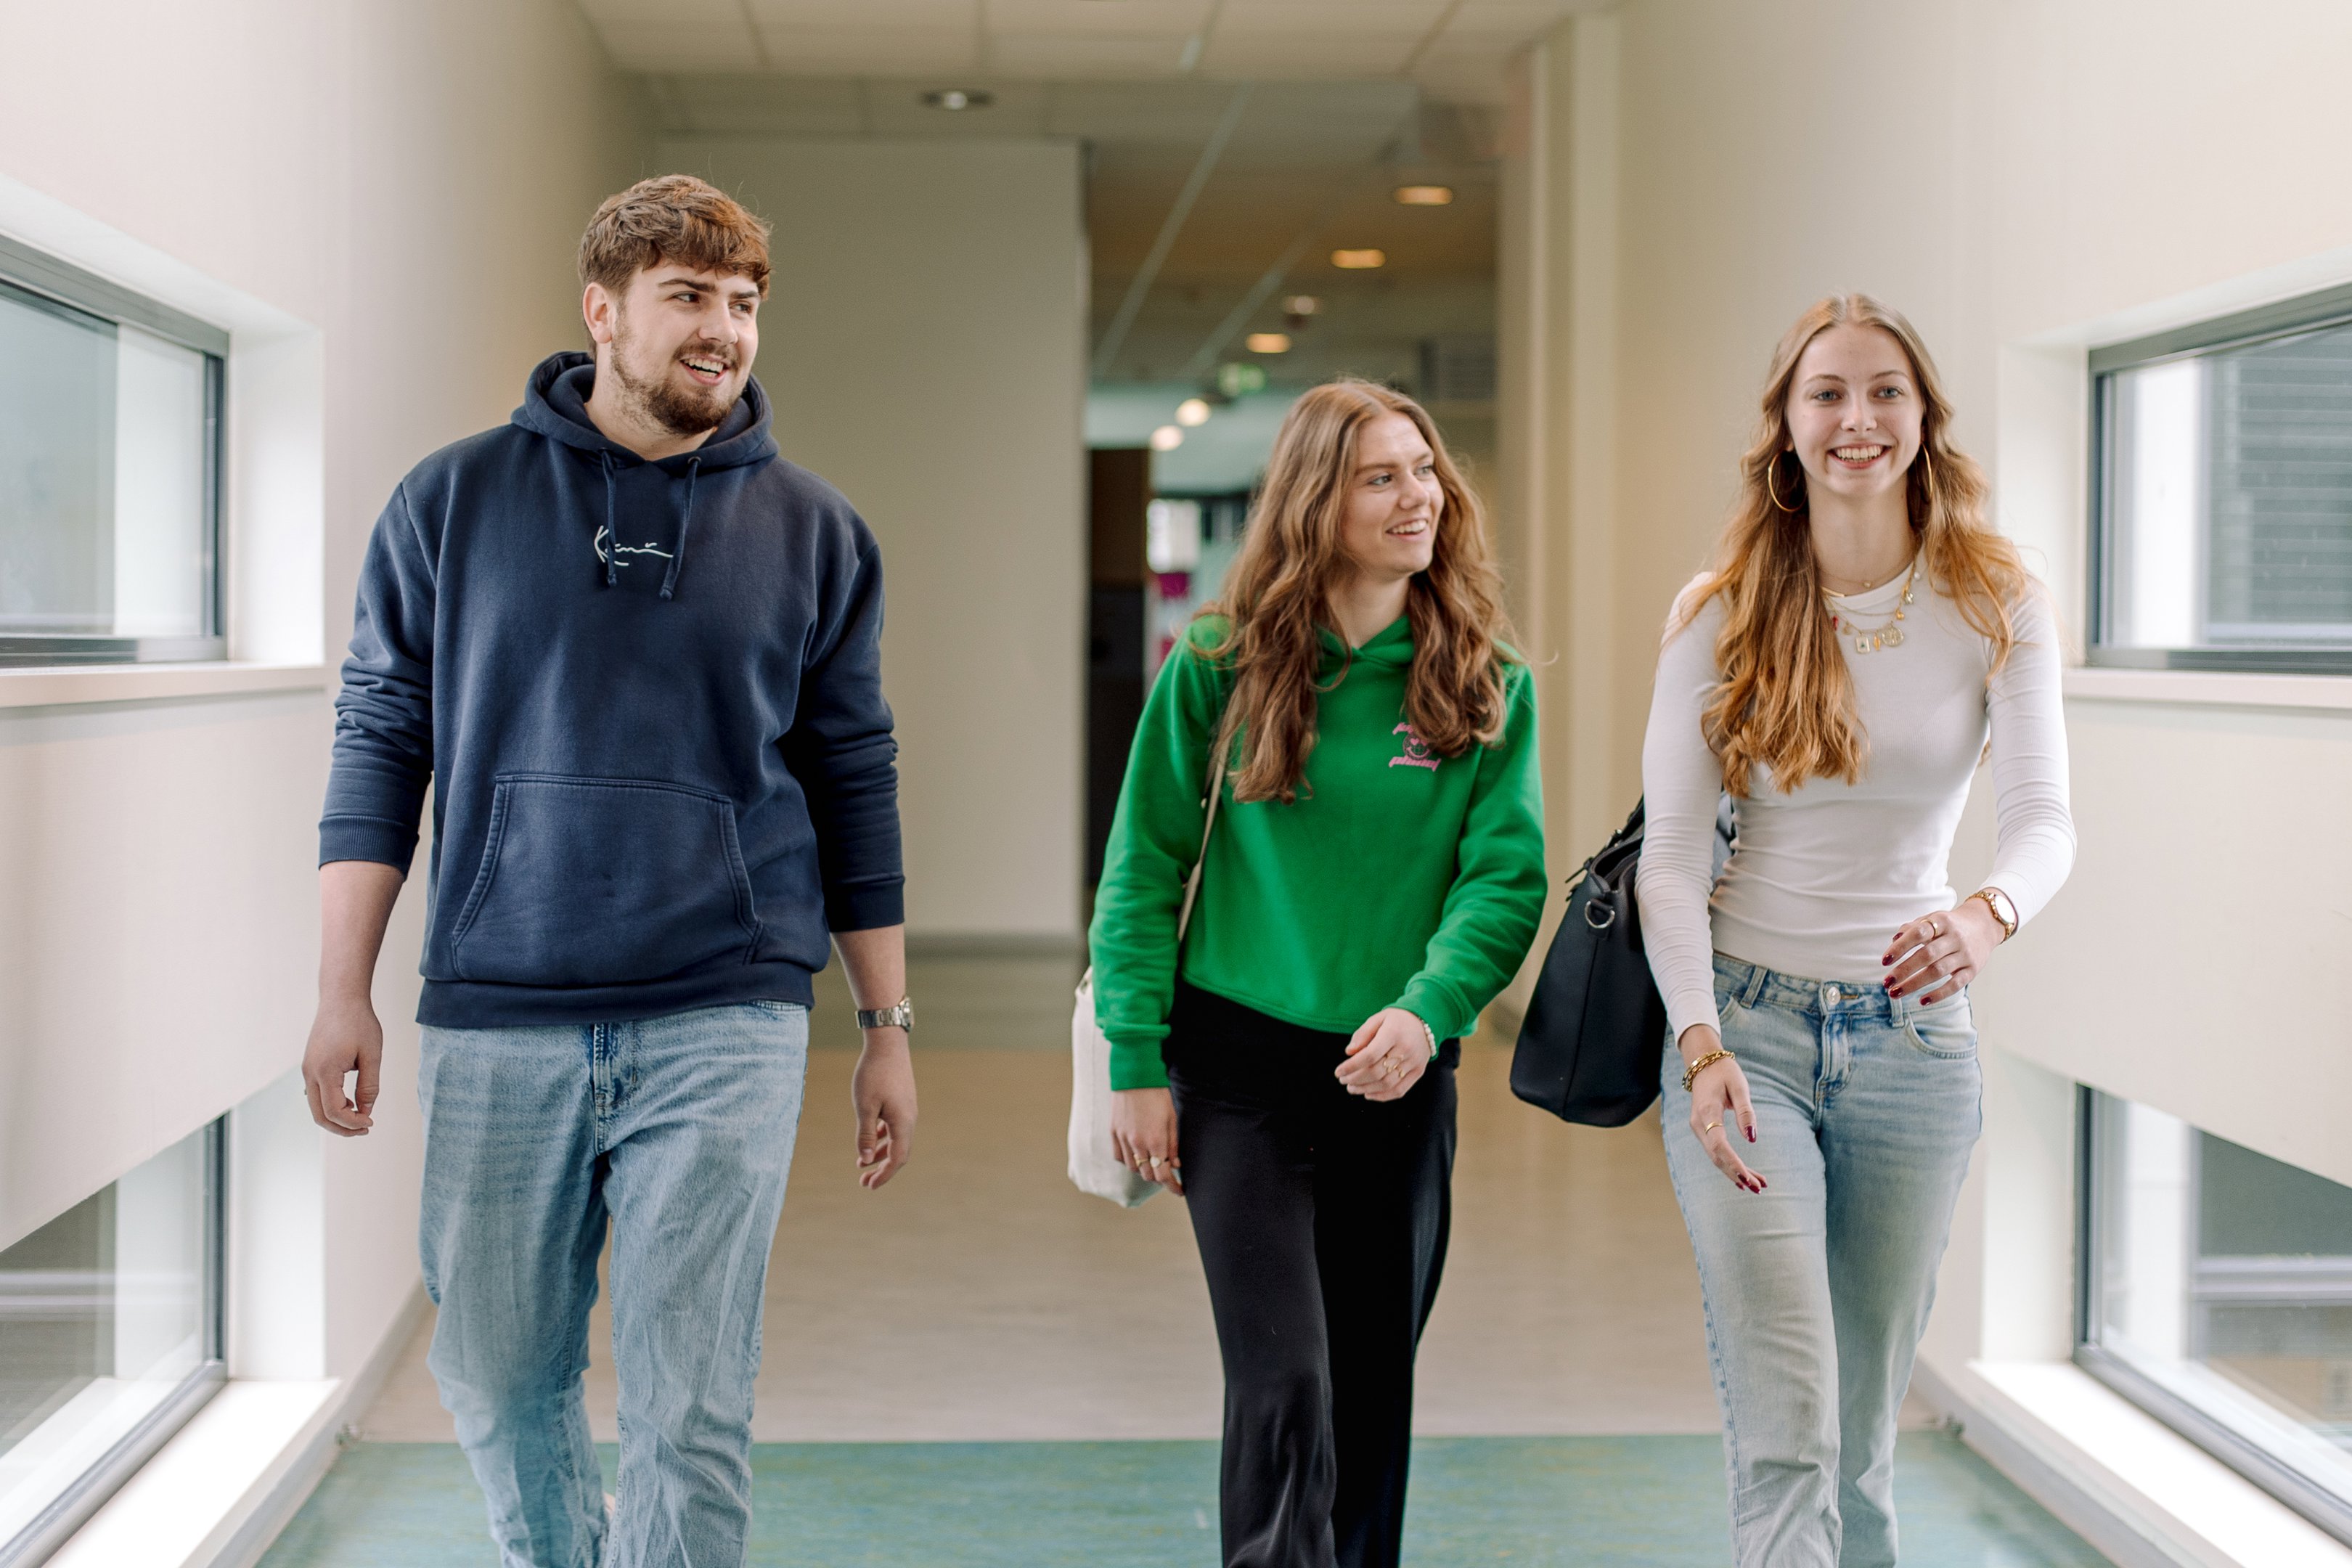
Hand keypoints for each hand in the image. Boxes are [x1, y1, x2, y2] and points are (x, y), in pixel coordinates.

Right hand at [303, 995, 382, 1136]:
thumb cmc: (359, 1022)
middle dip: (342, 1128)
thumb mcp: (372, 1054)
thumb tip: (366, 1111)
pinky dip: (331, 1105)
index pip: (335, 1111)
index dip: (353, 1122)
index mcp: (325, 1071)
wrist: (341, 998)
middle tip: (366, 1128)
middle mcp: (310, 1073)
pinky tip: (350, 1103)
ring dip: (336, 1118)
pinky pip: (316, 1095)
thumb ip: (370, 1086)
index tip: (371, 1122)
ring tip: (361, 1117)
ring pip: (316, 1107)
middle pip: (320, 1115)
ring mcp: (307, 1070)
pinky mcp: (310, 1066)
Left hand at [851, 1029, 915, 1188]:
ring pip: (897, 1140)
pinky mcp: (903, 1102)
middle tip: (864, 1182)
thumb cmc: (873, 1074)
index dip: (884, 1175)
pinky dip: (883, 1138)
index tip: (868, 1186)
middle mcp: (910, 1119)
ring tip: (862, 1163)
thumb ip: (865, 1135)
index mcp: (903, 1123)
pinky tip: (870, 1139)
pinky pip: (895, 1128)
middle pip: (900, 1153)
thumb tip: (865, 1160)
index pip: (897, 1159)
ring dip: (881, 1154)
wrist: (887, 1044)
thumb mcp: (864, 1107)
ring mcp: (908, 1110)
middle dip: (883, 1169)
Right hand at [1112, 1087, 1182, 1193]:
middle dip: (1160, 1178)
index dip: (1173, 1187)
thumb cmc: (1157, 1095)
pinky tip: (1136, 1155)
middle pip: (1148, 1175)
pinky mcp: (1113, 1132)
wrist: (1135, 1076)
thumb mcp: (1172, 1119)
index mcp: (1156, 1141)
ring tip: (1153, 1164)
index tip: (1180, 1191)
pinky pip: (1119, 1157)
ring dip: (1145, 1170)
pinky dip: (1129, 1161)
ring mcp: (1123, 1138)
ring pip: (1133, 1168)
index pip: (1164, 1175)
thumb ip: (1173, 1144)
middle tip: (1168, 1174)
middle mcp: (1137, 1143)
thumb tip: (1175, 1164)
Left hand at [1335, 1008, 1430, 1101]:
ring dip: (1365, 1089)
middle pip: (1377, 1072)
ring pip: (1386, 1084)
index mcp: (1393, 1033)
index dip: (1351, 1066)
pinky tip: (1368, 1094)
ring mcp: (1414, 1062)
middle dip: (1355, 1079)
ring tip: (1352, 1088)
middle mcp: (1406, 1049)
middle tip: (1343, 1080)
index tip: (1339, 1071)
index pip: (1369, 1055)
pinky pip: (1399, 1090)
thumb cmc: (1397, 1020)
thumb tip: (1349, 1052)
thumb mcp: (1378, 1018)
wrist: (1425, 1021)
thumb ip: (1362, 1034)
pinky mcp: (1418, 1072)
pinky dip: (1382, 1096)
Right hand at [1679, 1024, 1762, 1192]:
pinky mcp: (1702, 1130)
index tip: (1749, 1179)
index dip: (1734, 1164)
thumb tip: (1752, 1139)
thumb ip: (1745, 1113)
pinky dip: (1730, 1164)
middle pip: (1717, 1156)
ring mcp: (1698, 1128)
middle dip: (1737, 1174)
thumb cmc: (1724, 1072)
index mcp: (1706, 1112)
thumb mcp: (1739, 1087)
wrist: (1703, 1063)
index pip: (1719, 1146)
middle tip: (1760, 1188)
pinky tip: (1743, 1175)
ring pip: (1715, 1157)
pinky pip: (1715, 1151)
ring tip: (1759, 1184)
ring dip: (1735, 1172)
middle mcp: (1698, 1124)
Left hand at [1884, 899, 2000, 1003]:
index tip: (1884, 961)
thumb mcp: (1932, 919)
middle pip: (1927, 955)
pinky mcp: (1973, 970)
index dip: (1900, 947)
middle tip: (1886, 983)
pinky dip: (1939, 994)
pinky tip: (1922, 1001)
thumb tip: (1893, 942)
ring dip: (1914, 984)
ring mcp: (1965, 954)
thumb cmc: (1948, 925)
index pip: (1918, 933)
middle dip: (1904, 970)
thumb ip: (1912, 928)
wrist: (1985, 926)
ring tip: (1895, 993)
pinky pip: (1956, 984)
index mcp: (1941, 921)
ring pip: (1938, 971)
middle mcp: (1955, 937)